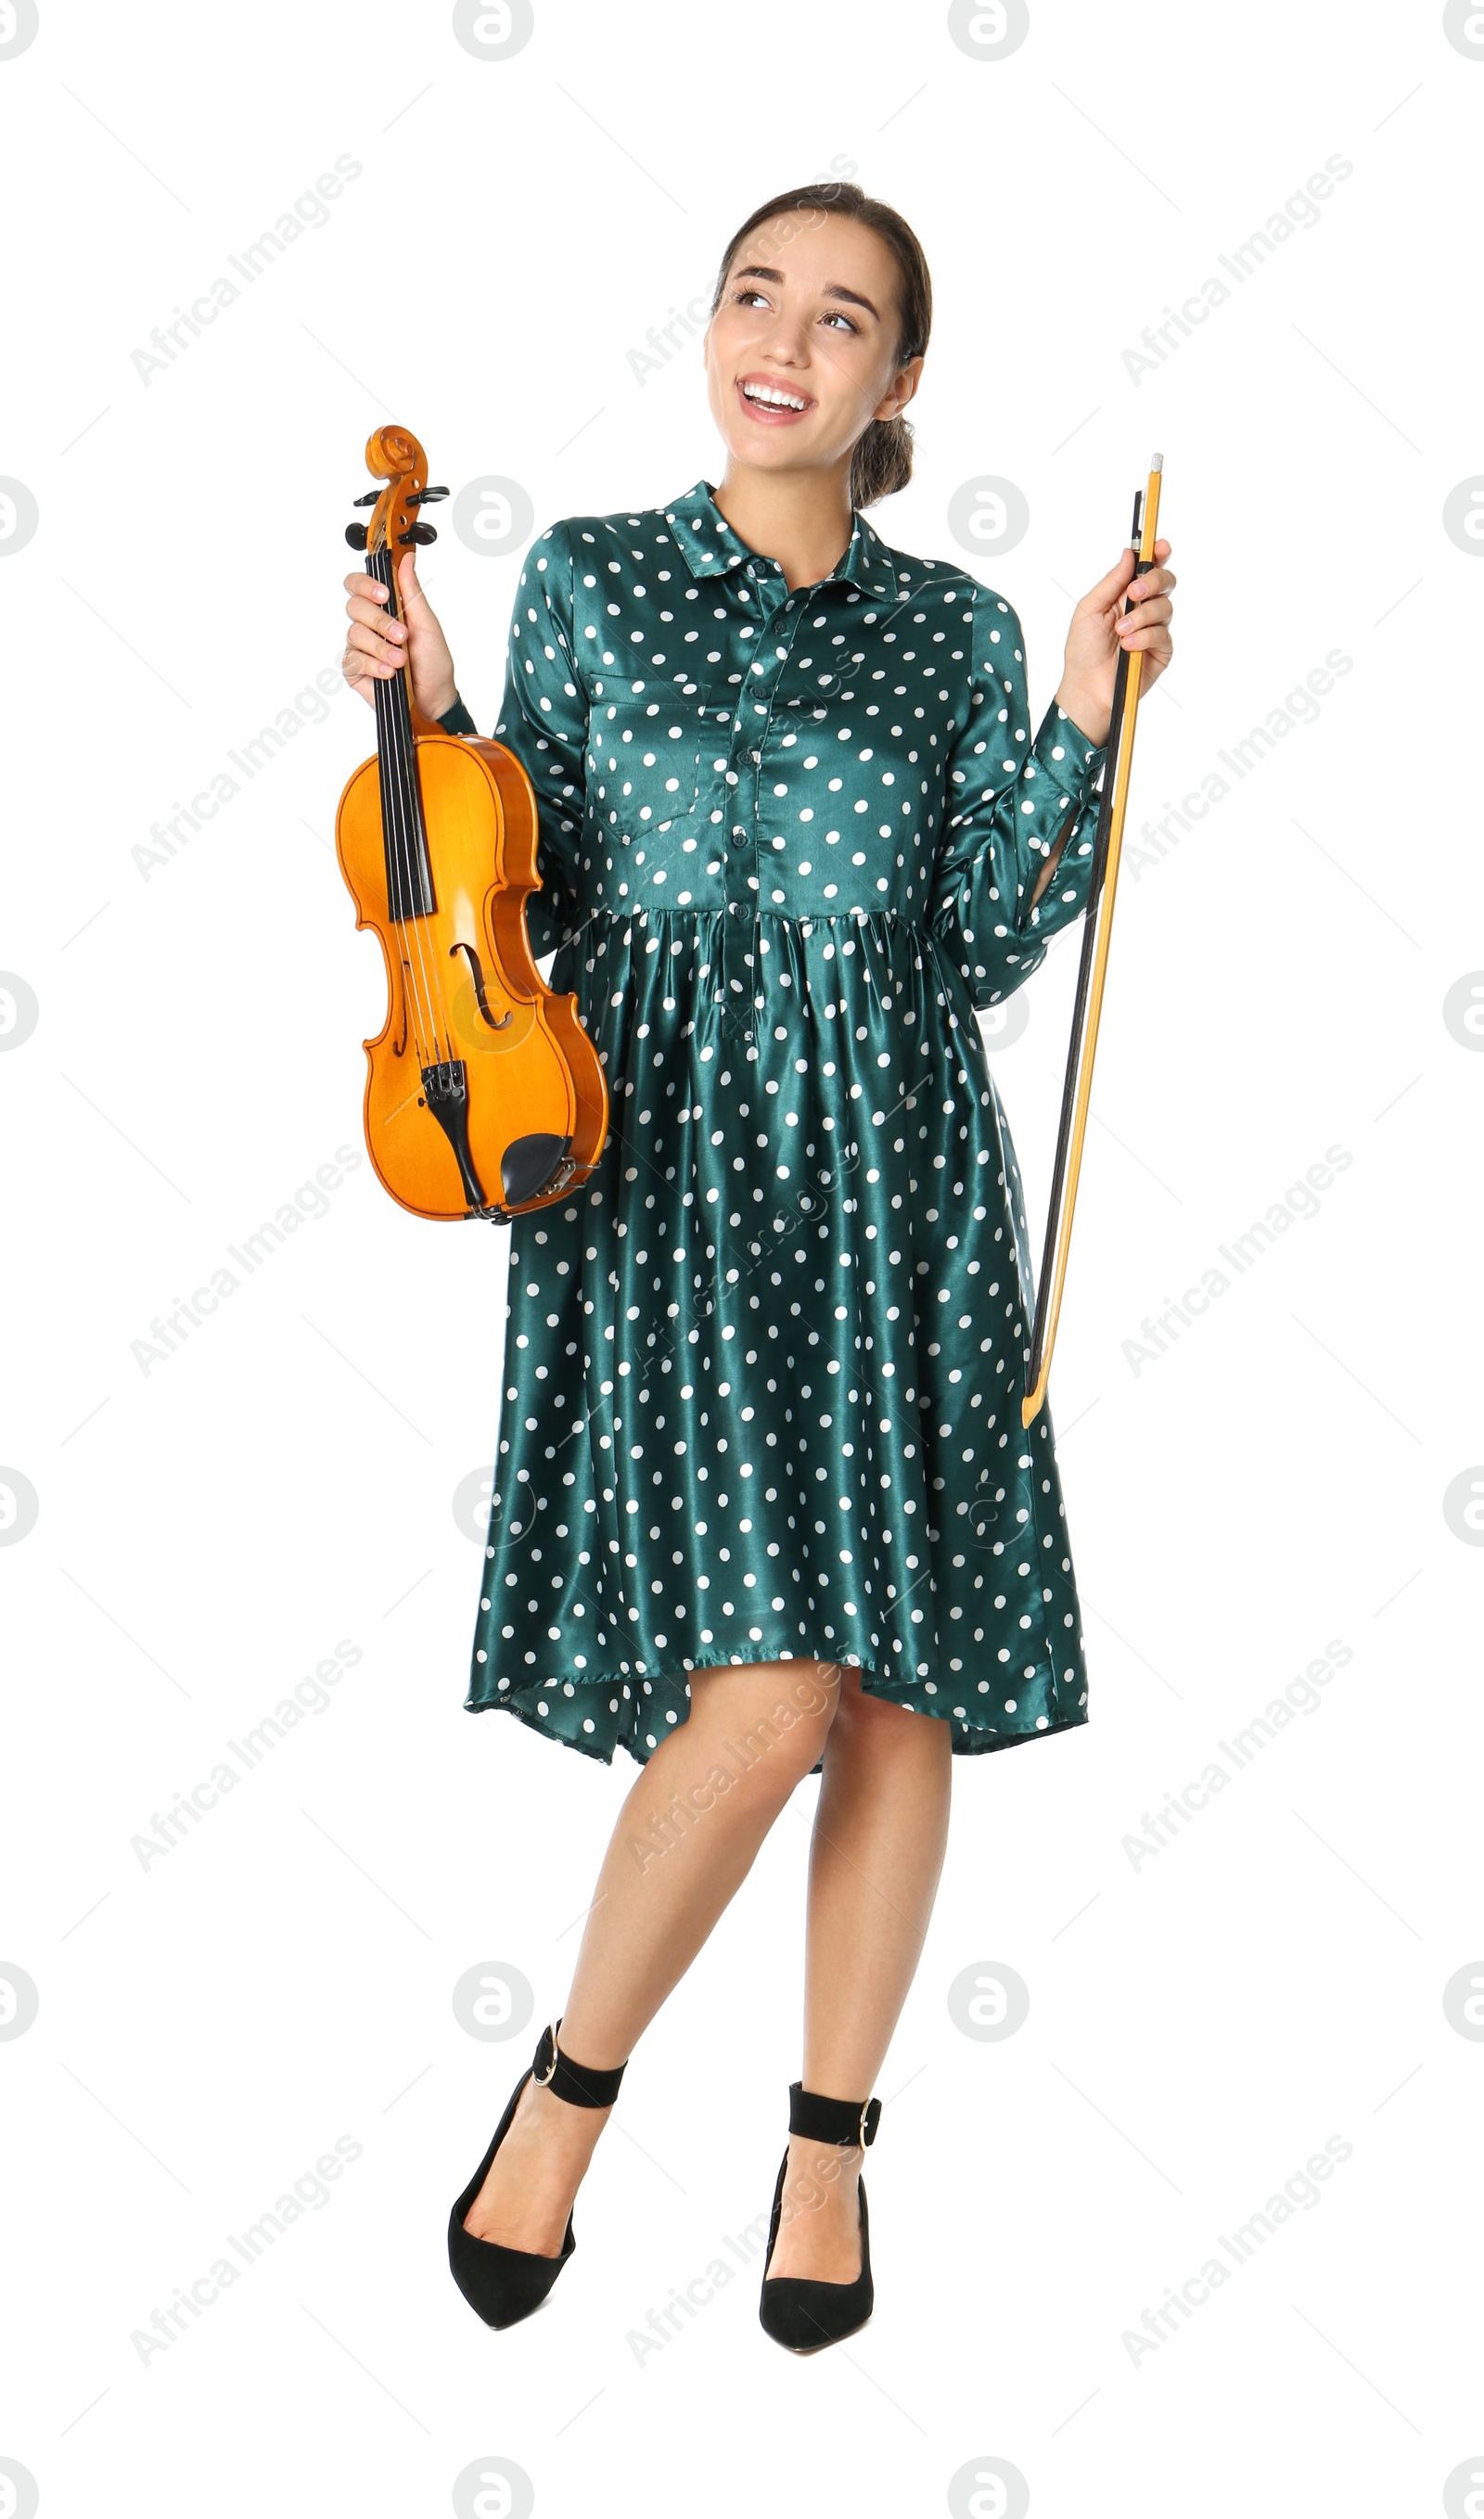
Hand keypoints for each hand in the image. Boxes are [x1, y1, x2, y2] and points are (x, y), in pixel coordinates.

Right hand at [341, 548, 457, 720]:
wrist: (434, 700)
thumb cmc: (433, 663)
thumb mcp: (427, 624)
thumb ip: (412, 591)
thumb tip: (408, 558)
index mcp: (383, 608)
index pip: (358, 584)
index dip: (365, 585)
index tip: (385, 596)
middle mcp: (368, 625)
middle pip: (354, 606)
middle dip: (380, 621)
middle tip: (402, 636)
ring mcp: (359, 647)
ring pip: (354, 634)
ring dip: (381, 648)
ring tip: (401, 662)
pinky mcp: (354, 670)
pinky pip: (353, 660)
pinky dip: (374, 666)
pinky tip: (390, 674)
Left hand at [1053, 539, 1175, 748]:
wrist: (1086, 687)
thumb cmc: (1083, 650)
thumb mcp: (1090, 609)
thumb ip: (1111, 581)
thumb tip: (1128, 554)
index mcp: (1125, 595)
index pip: (1148, 568)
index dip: (1158, 554)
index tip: (1160, 547)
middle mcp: (1143, 609)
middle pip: (1165, 581)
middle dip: (1153, 582)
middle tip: (1134, 593)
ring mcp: (1154, 629)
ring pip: (1165, 607)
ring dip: (1141, 617)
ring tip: (1121, 632)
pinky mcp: (1162, 650)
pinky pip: (1162, 634)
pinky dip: (1145, 638)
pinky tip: (1128, 647)